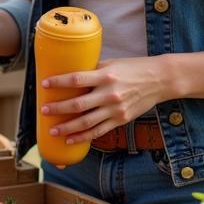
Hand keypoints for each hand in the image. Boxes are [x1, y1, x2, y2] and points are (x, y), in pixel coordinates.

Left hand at [40, 56, 167, 143]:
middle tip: (43, 111)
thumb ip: (93, 71)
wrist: (160, 80)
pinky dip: (83, 137)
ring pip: (86, 122)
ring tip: (53, 131)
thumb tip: (71, 77)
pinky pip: (99, 131)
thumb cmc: (133, 68)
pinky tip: (70, 140)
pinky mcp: (121, 119)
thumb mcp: (112, 64)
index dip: (58, 83)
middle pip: (78, 104)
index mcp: (105, 75)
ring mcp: (115, 109)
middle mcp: (109, 93)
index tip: (44, 84)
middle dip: (58, 109)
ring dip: (67, 128)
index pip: (76, 79)